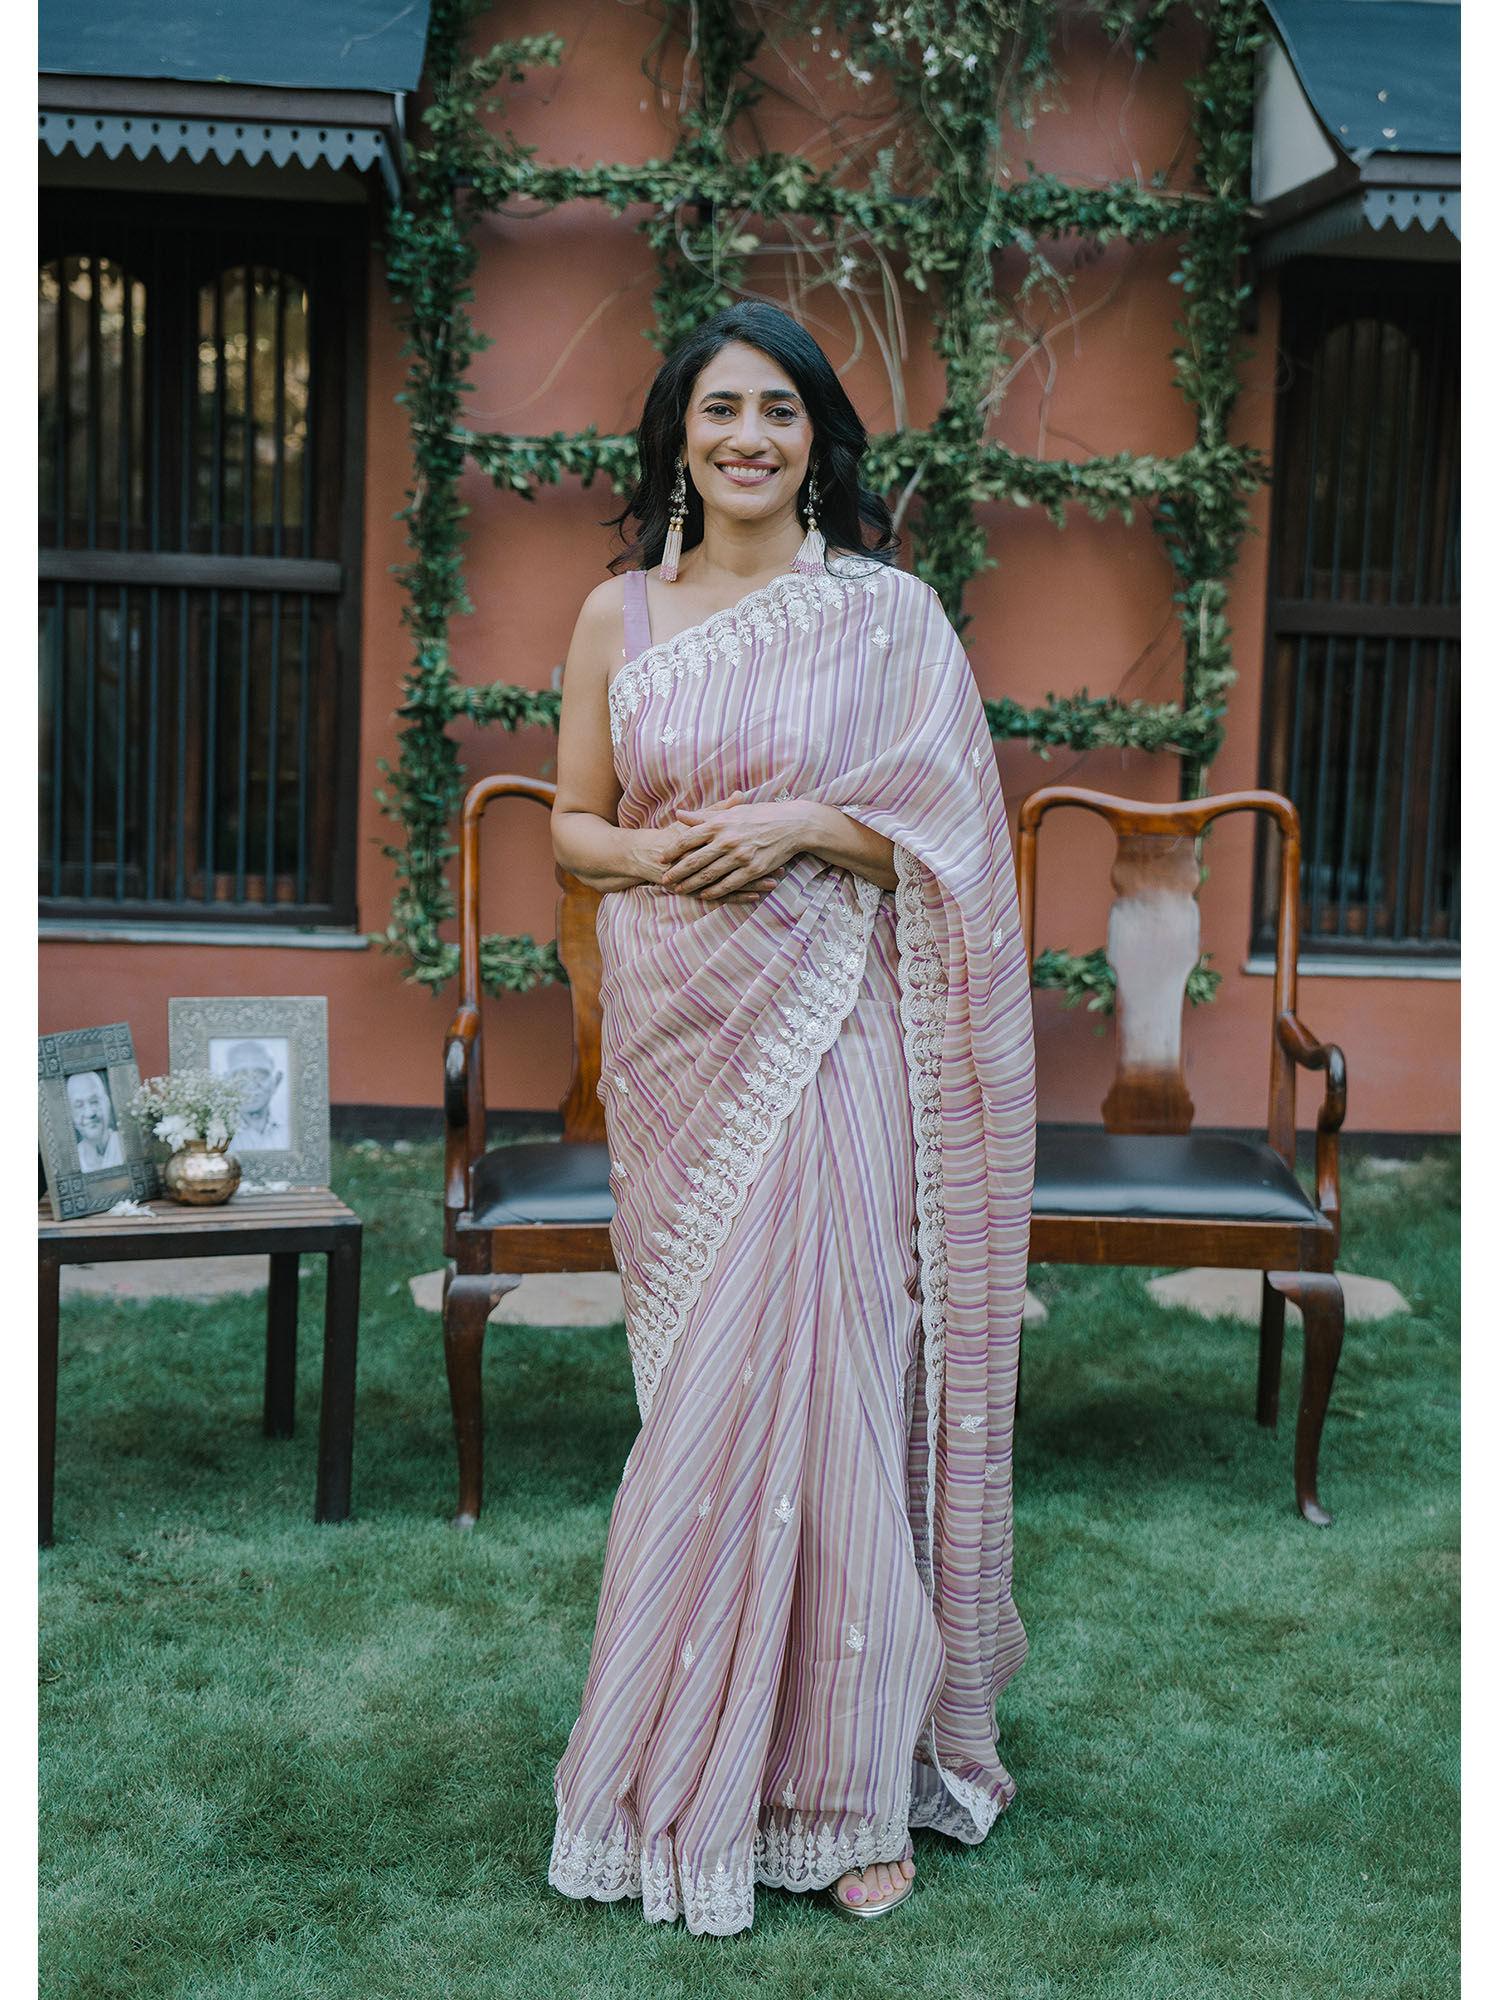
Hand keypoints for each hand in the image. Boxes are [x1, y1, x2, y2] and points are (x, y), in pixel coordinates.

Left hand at [659, 789, 802, 900]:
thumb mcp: (731, 812)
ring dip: (692, 884)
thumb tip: (679, 814)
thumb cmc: (761, 815)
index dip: (673, 850)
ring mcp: (740, 856)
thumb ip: (704, 815)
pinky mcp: (753, 869)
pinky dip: (715, 891)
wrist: (792, 825)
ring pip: (709, 874)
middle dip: (677, 871)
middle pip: (695, 859)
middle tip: (664, 879)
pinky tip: (705, 895)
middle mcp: (727, 840)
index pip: (688, 838)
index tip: (662, 857)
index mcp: (719, 823)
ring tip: (679, 890)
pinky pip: (729, 884)